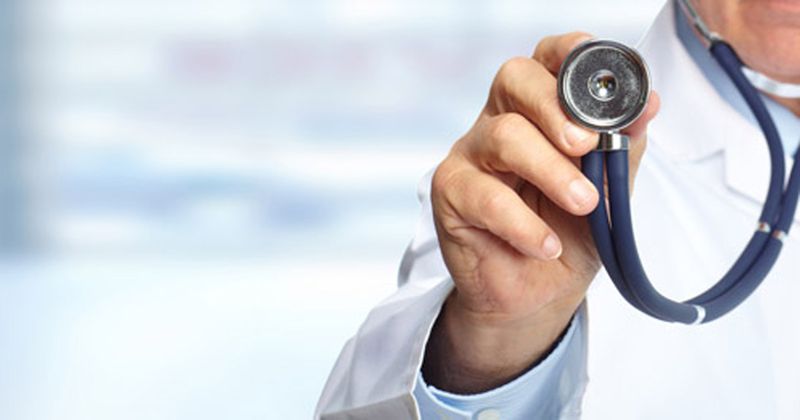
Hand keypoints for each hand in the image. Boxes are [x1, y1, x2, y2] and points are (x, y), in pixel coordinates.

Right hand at [422, 32, 659, 392]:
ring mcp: (471, 155)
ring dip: (551, 170)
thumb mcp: (610, 191)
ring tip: (583, 204)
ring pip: (504, 135)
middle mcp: (500, 121)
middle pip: (515, 79)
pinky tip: (547, 246)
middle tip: (588, 145)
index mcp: (539, 109)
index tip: (603, 82)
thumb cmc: (570, 235)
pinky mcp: (449, 194)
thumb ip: (623, 147)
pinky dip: (523, 223)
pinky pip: (484, 196)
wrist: (539, 296)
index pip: (547, 59)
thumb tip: (648, 104)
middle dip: (555, 107)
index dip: (570, 54)